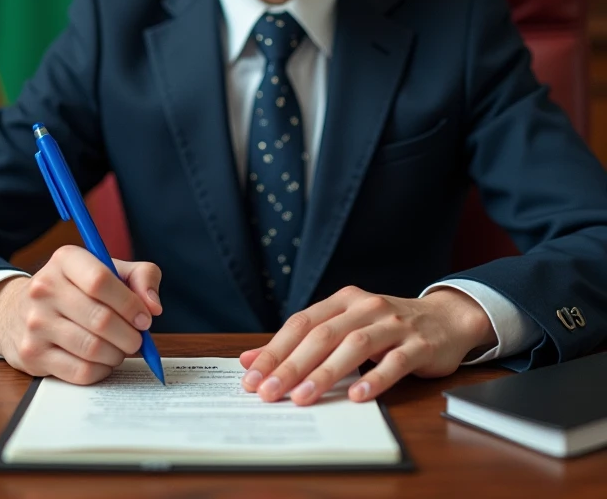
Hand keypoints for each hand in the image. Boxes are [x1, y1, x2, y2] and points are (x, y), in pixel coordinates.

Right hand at [0, 245, 162, 384]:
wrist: (16, 311)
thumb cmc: (75, 289)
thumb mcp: (108, 269)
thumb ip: (141, 276)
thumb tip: (153, 306)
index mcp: (65, 260)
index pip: (101, 280)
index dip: (130, 303)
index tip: (145, 317)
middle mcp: (44, 288)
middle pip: (100, 319)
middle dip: (129, 335)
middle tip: (137, 339)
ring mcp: (35, 323)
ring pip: (93, 348)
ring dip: (117, 354)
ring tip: (120, 349)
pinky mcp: (33, 355)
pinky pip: (80, 371)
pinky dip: (101, 370)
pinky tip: (103, 360)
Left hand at [239, 286, 496, 404]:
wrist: (446, 318)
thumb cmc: (388, 327)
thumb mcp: (346, 325)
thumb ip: (304, 341)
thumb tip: (252, 359)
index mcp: (344, 299)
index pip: (302, 322)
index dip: (275, 349)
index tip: (252, 377)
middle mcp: (367, 307)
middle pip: (323, 335)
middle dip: (292, 365)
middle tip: (269, 392)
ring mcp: (394, 324)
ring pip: (355, 346)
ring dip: (326, 373)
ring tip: (303, 397)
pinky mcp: (419, 345)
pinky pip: (395, 361)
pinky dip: (375, 378)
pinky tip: (358, 395)